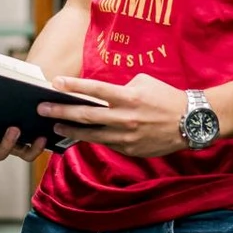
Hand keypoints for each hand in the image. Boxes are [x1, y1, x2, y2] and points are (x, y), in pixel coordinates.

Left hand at [38, 74, 190, 157]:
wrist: (190, 122)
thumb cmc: (166, 97)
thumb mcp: (144, 82)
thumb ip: (121, 88)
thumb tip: (101, 94)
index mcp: (129, 97)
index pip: (95, 89)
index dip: (73, 86)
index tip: (54, 83)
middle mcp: (125, 118)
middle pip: (86, 115)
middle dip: (61, 111)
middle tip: (41, 109)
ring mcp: (127, 137)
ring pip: (92, 135)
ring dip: (71, 130)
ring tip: (54, 126)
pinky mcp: (130, 150)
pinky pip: (107, 143)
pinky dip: (92, 139)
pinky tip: (79, 135)